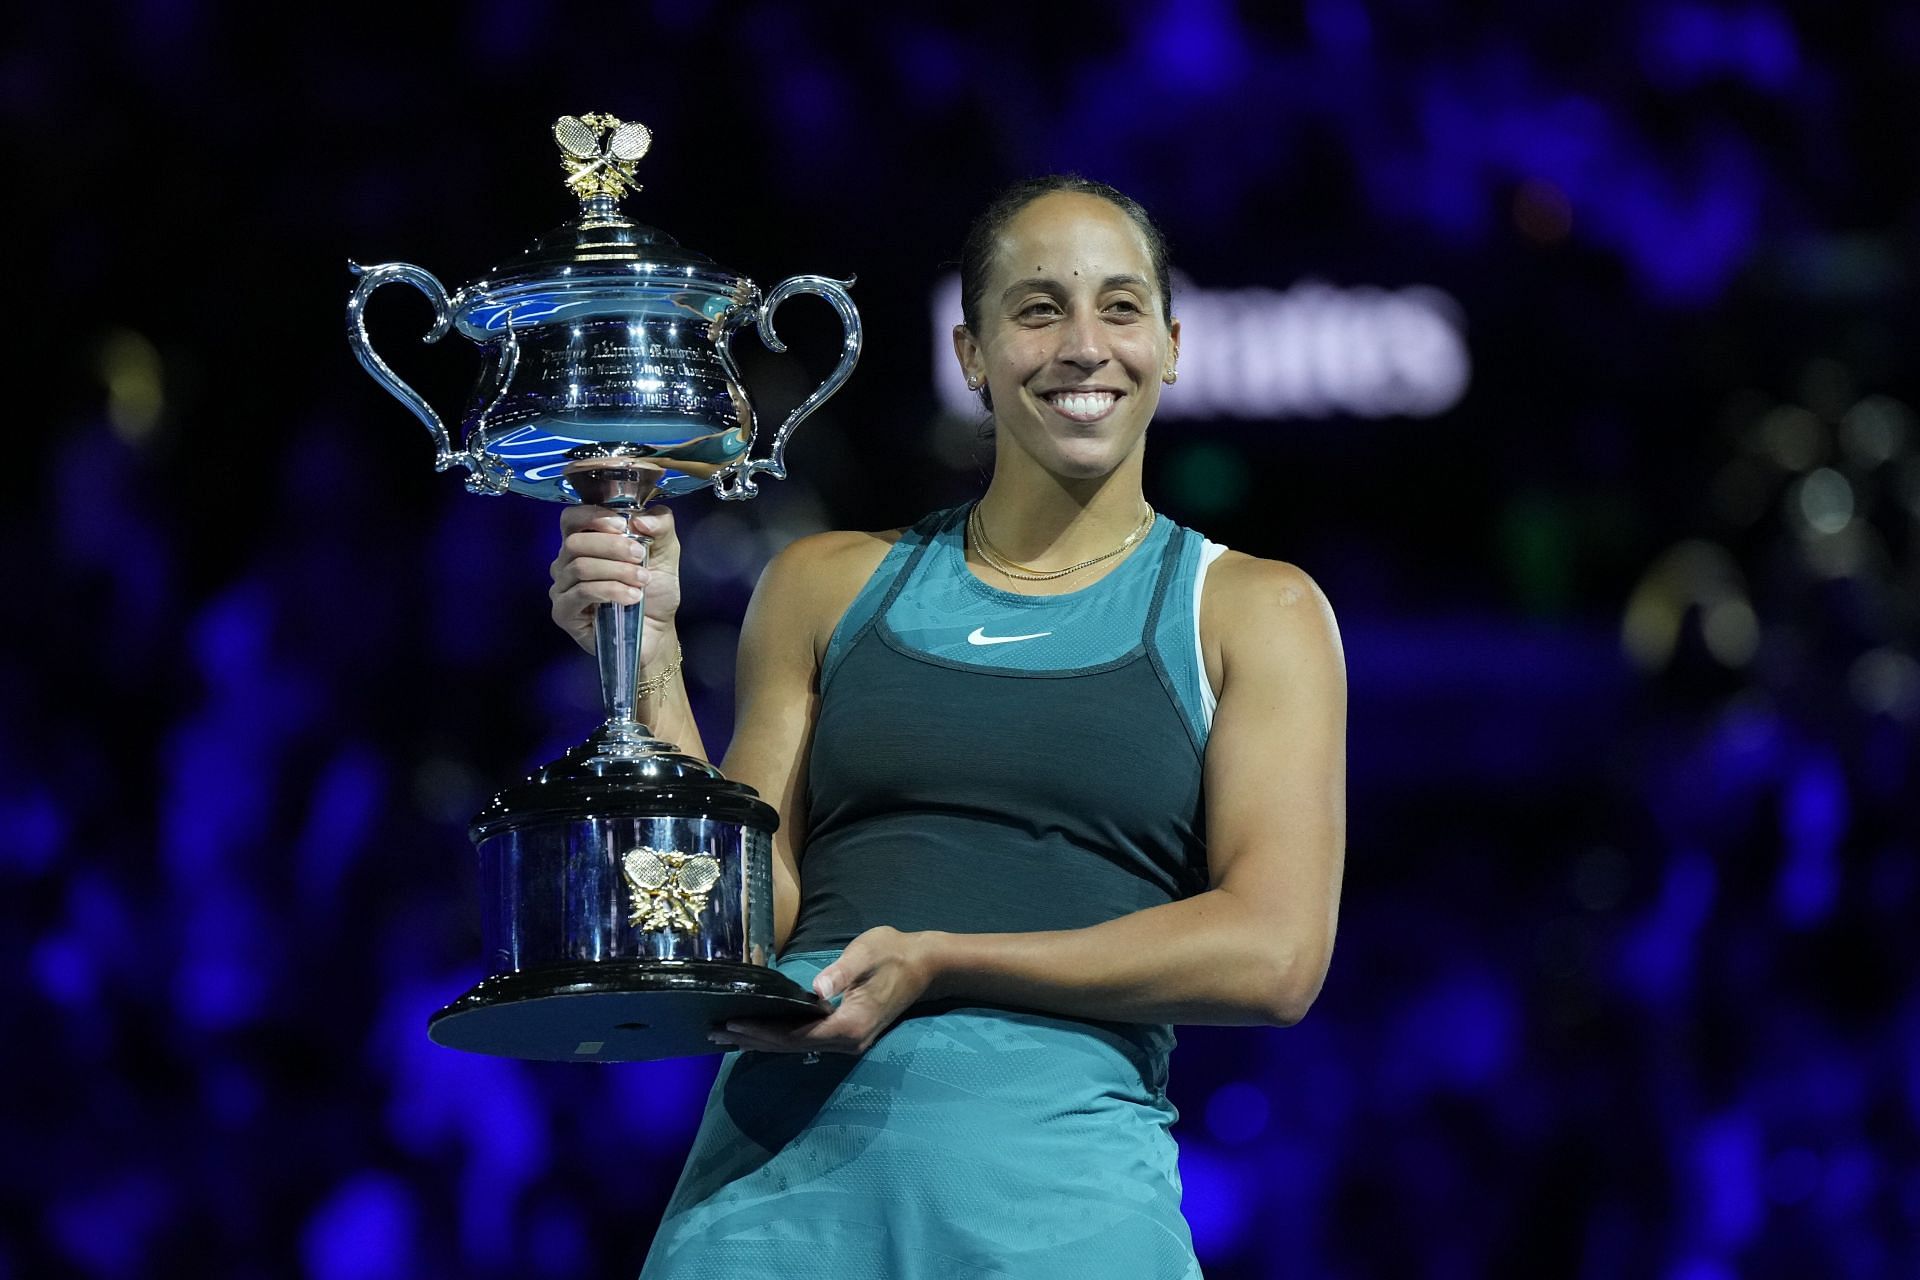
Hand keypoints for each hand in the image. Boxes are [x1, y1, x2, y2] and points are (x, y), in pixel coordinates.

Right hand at [548, 504, 683, 659]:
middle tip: (640, 557)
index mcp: (586, 542)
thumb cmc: (655, 590)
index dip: (592, 516)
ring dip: (617, 571)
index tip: (622, 524)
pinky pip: (581, 593)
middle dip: (612, 546)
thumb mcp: (666, 551)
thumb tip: (642, 518)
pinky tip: (632, 597)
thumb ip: (661, 525)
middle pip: (575, 542)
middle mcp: (566, 562)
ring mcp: (562, 588)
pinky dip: (610, 590)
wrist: (658, 630)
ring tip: (642, 581)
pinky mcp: (563, 612)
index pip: (571, 518)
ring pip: (579, 567)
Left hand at [713, 926, 941, 1056]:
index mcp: (850, 1025)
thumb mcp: (867, 954)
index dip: (763, 1032)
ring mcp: (848, 1041)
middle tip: (715, 1032)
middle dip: (753, 1040)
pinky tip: (761, 1032)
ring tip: (728, 1036)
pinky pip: (807, 1040)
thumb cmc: (894, 953)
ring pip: (798, 1046)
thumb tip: (818, 989)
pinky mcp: (847, 1034)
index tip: (732, 1025)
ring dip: (763, 1041)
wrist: (924, 965)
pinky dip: (780, 1037)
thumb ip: (841, 972)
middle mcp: (847, 1042)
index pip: (797, 1035)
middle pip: (792, 1046)